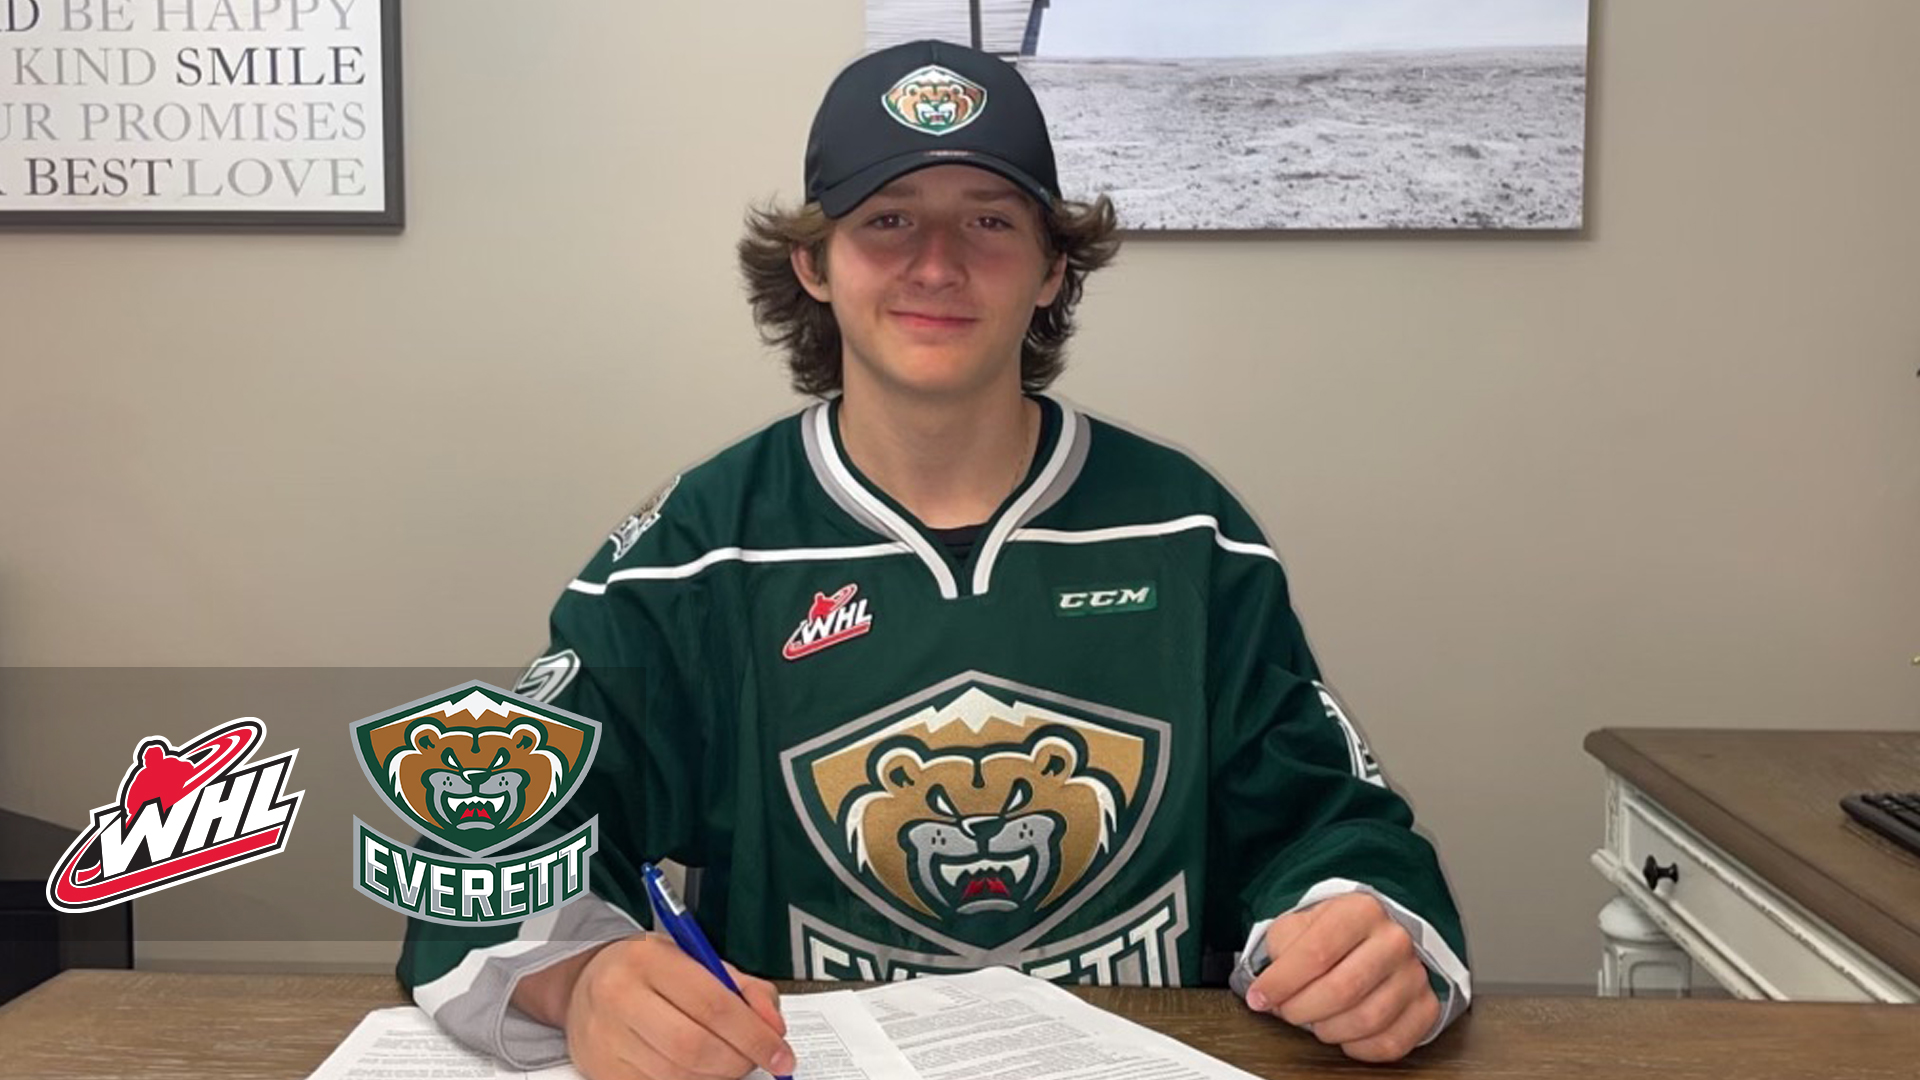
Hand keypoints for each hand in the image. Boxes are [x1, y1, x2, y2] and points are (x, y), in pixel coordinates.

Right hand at [563, 933, 793, 1079]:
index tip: (781, 1053)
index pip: (714, 1004)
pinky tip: (698, 1070)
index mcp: (648, 959)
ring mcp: (605, 1038)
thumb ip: (743, 988)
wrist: (584, 985)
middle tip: (756, 1060)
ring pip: (678, 1075)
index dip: (755, 1035)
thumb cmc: (648, 971)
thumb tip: (773, 1026)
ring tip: (727, 1062)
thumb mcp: (696, 960)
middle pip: (695, 1047)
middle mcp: (620, 997)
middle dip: (738, 1061)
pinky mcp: (601, 1070)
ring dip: (716, 1077)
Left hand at [1245, 892, 1440, 1062]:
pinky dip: (1358, 1047)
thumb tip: (1268, 990)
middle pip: (1342, 990)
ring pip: (1367, 1020)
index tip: (1259, 997)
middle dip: (1302, 1009)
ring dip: (1328, 1030)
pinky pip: (1390, 1043)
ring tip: (1314, 1020)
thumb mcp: (1301, 924)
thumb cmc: (1334, 934)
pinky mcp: (1426, 1007)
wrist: (1375, 935)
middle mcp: (1394, 940)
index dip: (1281, 982)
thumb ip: (1281, 950)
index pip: (1316, 953)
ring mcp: (1415, 975)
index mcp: (1361, 911)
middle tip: (1286, 1011)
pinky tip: (1342, 1033)